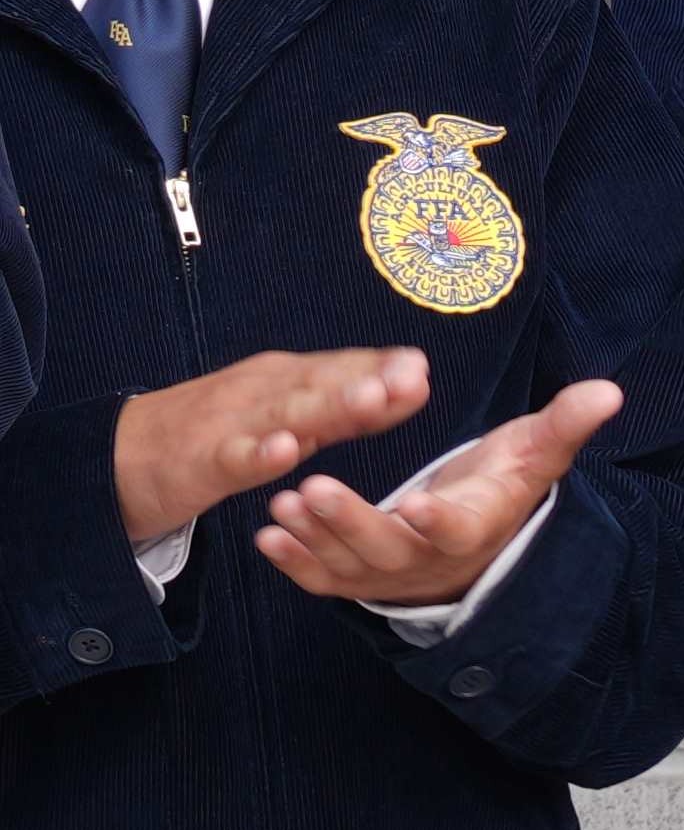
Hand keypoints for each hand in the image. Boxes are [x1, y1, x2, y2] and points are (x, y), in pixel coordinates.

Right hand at [115, 345, 430, 555]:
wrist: (114, 458)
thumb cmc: (212, 436)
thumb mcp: (284, 419)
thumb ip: (340, 410)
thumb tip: (404, 389)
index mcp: (282, 382)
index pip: (340, 369)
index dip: (380, 368)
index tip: (423, 367)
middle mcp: (260, 394)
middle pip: (321, 385)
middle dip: (369, 379)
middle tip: (414, 377)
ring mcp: (230, 426)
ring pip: (286, 415)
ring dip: (330, 406)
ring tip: (371, 400)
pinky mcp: (199, 462)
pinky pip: (234, 458)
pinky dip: (259, 454)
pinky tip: (284, 451)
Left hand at [251, 381, 611, 608]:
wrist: (471, 542)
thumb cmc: (497, 487)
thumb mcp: (532, 455)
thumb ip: (564, 424)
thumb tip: (609, 391)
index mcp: (474, 526)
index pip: (457, 529)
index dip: (438, 520)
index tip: (416, 503)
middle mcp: (429, 559)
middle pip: (389, 551)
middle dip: (350, 523)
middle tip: (314, 488)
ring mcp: (388, 574)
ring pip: (347, 566)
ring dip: (312, 538)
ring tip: (283, 504)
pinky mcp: (355, 579)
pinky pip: (322, 581)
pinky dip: (294, 564)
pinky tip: (268, 536)